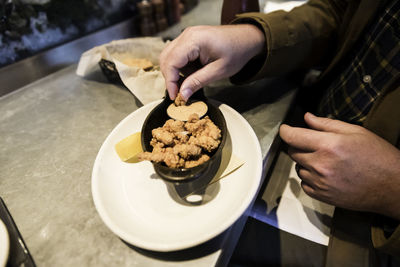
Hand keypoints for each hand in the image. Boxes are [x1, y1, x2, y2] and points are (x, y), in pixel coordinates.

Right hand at [159, 24, 264, 99]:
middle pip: (166, 58)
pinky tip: (193, 74)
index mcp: (194, 40)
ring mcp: (187, 35)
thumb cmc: (236, 52)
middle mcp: (187, 34)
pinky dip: (181, 67)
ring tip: (190, 82)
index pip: (171, 62)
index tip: (175, 96)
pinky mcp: (189, 39)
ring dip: (176, 72)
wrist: (246, 39)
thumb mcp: (218, 71)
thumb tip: (182, 94)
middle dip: (170, 78)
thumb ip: (198, 82)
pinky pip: (177, 54)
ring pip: (169, 56)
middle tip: (179, 93)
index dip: (170, 81)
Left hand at [279, 113, 399, 219]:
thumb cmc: (377, 157)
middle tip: (314, 144)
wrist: (392, 187)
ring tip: (325, 160)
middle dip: (299, 145)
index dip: (286, 131)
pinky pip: (304, 184)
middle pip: (293, 152)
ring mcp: (320, 183)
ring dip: (305, 162)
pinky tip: (325, 174)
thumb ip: (326, 124)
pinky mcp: (322, 196)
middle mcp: (320, 165)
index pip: (293, 137)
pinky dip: (310, 178)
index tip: (285, 129)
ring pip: (298, 168)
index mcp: (328, 145)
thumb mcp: (355, 132)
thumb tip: (307, 118)